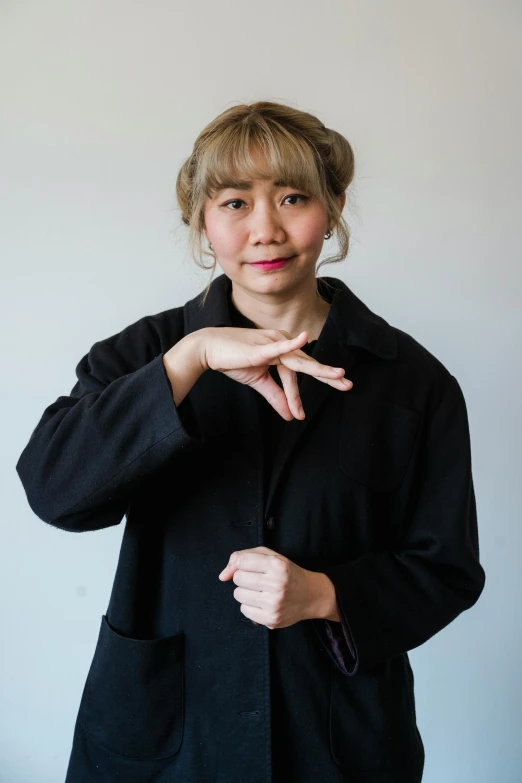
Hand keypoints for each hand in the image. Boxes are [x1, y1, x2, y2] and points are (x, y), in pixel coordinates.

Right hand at [197, 326, 352, 420]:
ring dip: (319, 370)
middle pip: (308, 364)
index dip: (299, 395)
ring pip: (299, 361)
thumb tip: (291, 416)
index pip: (298, 374)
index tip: (301, 415)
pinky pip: (280, 347)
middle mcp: (282, 344)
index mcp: (282, 351)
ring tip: (338, 376)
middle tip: (348, 385)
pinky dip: (293, 345)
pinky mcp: (262, 347)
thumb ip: (276, 396)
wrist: (209, 350)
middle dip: (328, 376)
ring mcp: (273, 343)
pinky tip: (305, 339)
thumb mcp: (258, 382)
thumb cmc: (233, 360)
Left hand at [218, 546, 325, 628]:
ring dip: (246, 592)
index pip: (241, 561)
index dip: (243, 564)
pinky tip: (263, 602)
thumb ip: (243, 557)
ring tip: (261, 591)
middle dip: (244, 578)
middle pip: (238, 578)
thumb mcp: (270, 556)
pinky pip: (244, 610)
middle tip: (259, 580)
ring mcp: (274, 604)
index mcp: (277, 565)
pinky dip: (250, 606)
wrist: (311, 595)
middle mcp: (276, 584)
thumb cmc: (287, 573)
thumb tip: (222, 576)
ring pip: (238, 594)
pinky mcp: (271, 619)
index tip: (252, 567)